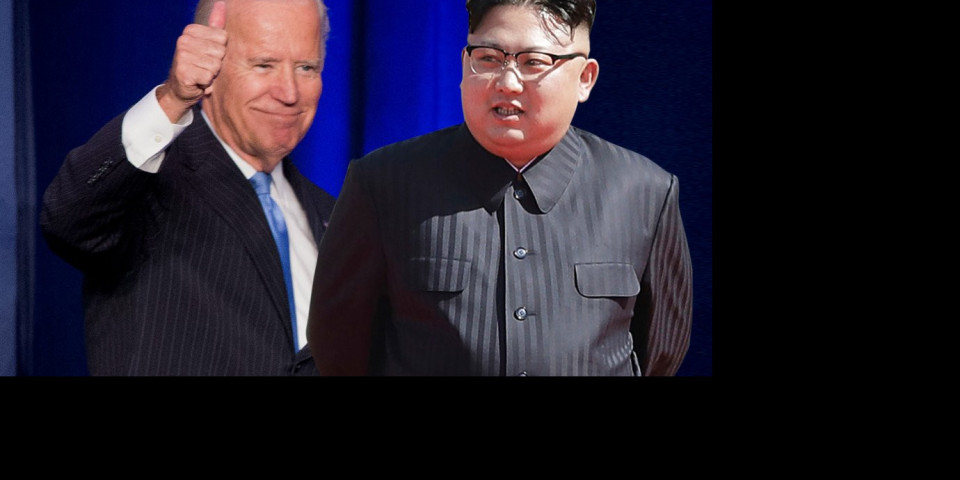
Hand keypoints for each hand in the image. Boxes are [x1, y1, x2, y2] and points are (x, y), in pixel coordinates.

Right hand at [157, 1, 226, 121]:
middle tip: (204, 67)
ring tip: (200, 74)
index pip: (223, 37)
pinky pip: (208, 78)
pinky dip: (205, 84)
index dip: (220, 51)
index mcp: (191, 31)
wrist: (179, 89)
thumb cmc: (198, 66)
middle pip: (221, 52)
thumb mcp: (207, 44)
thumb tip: (222, 3)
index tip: (207, 55)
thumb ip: (215, 25)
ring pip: (215, 66)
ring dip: (211, 75)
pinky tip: (197, 82)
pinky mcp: (182, 72)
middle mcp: (183, 40)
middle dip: (216, 64)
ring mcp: (181, 56)